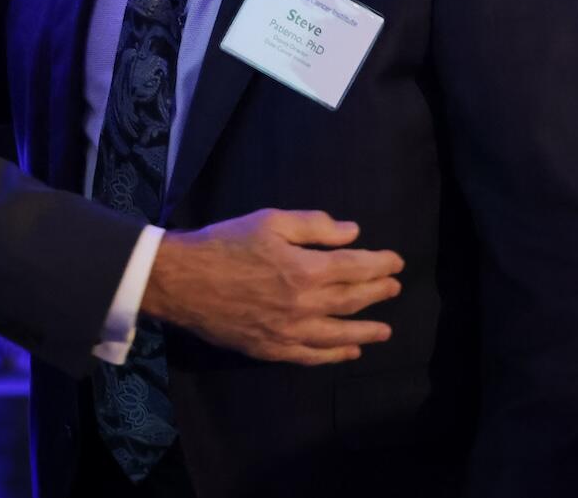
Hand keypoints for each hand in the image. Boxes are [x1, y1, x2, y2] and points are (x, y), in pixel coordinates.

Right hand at [140, 208, 402, 364]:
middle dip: (378, 293)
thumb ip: (314, 226)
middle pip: (352, 300)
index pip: (355, 268)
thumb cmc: (224, 243)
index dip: (380, 264)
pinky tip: (350, 352)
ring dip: (367, 331)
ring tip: (386, 330)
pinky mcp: (272, 349)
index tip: (396, 262)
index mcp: (305, 269)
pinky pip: (312, 356)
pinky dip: (335, 355)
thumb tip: (353, 233)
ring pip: (339, 334)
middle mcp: (305, 305)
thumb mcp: (269, 220)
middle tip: (394, 288)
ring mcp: (289, 332)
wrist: (181, 281)